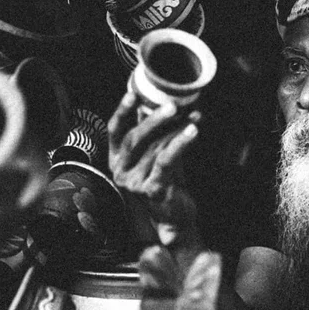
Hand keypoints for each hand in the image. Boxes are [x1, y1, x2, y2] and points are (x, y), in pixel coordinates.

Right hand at [108, 91, 201, 247]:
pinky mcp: (151, 191)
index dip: (123, 111)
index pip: (115, 131)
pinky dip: (180, 144)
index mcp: (117, 159)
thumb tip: (161, 99)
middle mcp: (120, 171)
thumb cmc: (166, 180)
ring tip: (194, 116)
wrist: (175, 216)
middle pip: (133, 138)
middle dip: (154, 120)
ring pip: (155, 148)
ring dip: (177, 130)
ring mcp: (134, 183)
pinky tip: (193, 131)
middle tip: (173, 105)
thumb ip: (155, 130)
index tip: (133, 93)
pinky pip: (166, 161)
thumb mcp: (157, 152)